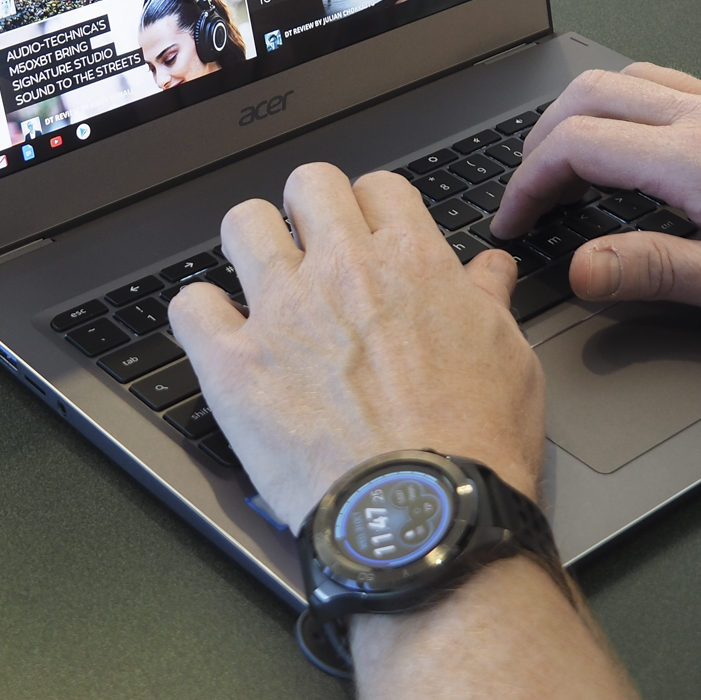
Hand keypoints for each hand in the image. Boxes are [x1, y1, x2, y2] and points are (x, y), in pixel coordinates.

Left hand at [168, 164, 542, 529]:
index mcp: (411, 262)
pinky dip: (202, 315)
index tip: (371, 235)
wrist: (422, 515)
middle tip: (315, 247)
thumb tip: (488, 270)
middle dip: (310, 209)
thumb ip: (489, 300)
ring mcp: (283, 313)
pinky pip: (191, 306)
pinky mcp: (235, 366)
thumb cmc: (473, 446)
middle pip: (307, 184)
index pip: (378, 188)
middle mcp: (341, 271)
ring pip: (244, 224)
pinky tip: (221, 334)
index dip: (374, 209)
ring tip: (262, 279)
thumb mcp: (509, 358)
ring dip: (254, 245)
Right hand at [490, 64, 700, 335]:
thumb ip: (657, 271)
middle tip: (527, 194)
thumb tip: (581, 266)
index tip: (512, 219)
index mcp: (700, 160)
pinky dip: (622, 106)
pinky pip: (666, 85)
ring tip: (564, 167)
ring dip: (578, 116)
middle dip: (540, 141)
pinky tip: (632, 146)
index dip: (528, 182)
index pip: (579, 145)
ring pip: (626, 80)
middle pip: (590, 95)